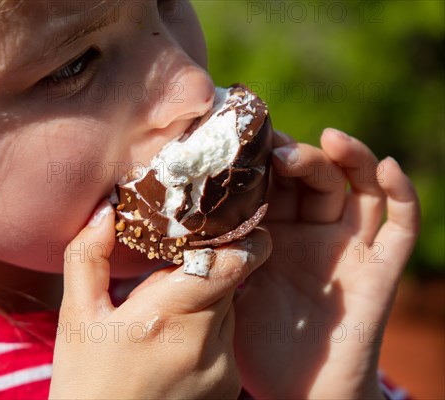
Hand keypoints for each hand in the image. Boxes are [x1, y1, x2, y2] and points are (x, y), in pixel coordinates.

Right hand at [50, 200, 270, 398]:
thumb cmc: (85, 383)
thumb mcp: (76, 317)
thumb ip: (88, 256)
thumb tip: (105, 209)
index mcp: (167, 316)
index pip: (231, 263)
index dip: (239, 239)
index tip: (228, 226)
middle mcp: (206, 343)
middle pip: (229, 281)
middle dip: (204, 269)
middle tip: (167, 278)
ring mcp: (223, 370)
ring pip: (229, 308)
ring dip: (205, 300)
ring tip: (164, 318)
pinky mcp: (229, 388)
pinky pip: (228, 339)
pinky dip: (208, 330)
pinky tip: (172, 347)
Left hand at [234, 128, 419, 398]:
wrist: (297, 390)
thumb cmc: (258, 343)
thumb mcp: (230, 289)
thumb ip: (221, 253)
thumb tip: (191, 215)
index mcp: (276, 233)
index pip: (275, 183)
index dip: (264, 160)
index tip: (244, 142)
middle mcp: (314, 234)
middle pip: (315, 178)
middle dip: (297, 157)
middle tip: (274, 147)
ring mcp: (349, 248)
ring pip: (358, 189)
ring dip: (348, 159)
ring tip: (328, 139)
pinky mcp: (379, 269)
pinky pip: (400, 226)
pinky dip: (401, 193)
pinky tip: (388, 166)